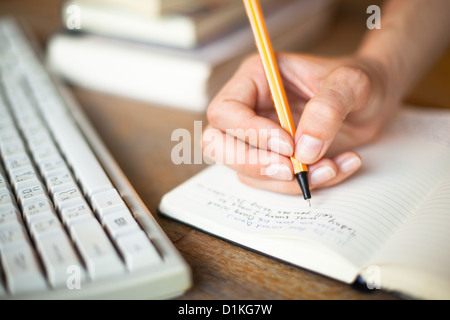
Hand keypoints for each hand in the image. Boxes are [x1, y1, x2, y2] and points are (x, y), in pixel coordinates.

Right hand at [202, 53, 396, 194]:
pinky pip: (273, 182)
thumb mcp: (352, 82)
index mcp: (255, 78)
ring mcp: (257, 138)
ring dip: (286, 180)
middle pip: (218, 144)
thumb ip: (328, 108)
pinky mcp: (272, 159)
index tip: (289, 145)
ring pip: (245, 171)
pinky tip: (336, 168)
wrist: (372, 102)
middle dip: (252, 163)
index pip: (226, 111)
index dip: (250, 133)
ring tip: (331, 167)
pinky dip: (302, 184)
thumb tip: (303, 149)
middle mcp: (249, 109)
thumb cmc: (358, 81)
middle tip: (292, 170)